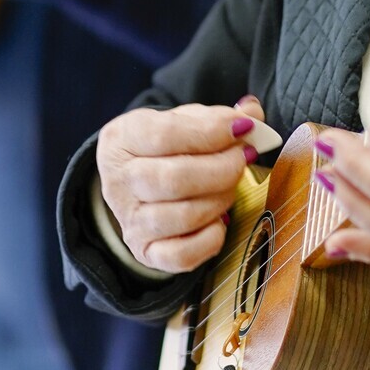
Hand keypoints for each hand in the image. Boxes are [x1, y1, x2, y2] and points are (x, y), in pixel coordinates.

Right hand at [98, 97, 266, 272]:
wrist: (139, 184)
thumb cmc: (167, 147)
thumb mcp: (184, 121)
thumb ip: (217, 116)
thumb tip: (252, 113)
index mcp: (121, 139)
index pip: (165, 135)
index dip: (211, 132)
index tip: (242, 128)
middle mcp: (117, 182)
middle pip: (174, 179)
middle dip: (222, 168)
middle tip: (243, 158)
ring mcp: (130, 221)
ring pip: (184, 217)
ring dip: (221, 199)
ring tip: (230, 186)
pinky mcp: (146, 251)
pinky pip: (183, 255)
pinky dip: (211, 238)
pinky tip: (219, 219)